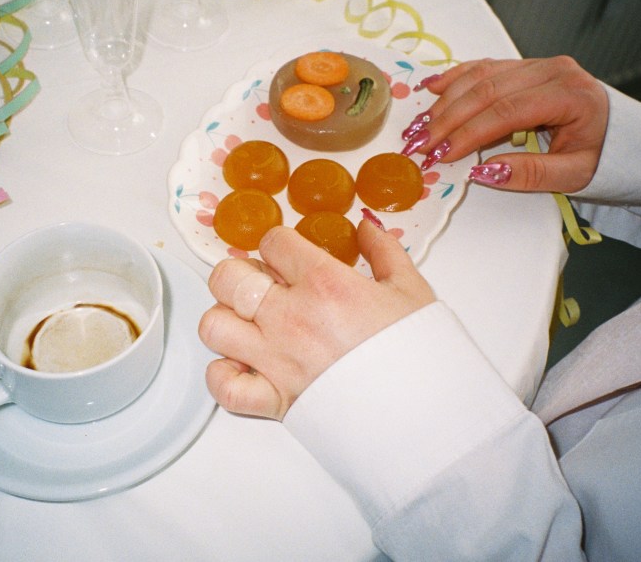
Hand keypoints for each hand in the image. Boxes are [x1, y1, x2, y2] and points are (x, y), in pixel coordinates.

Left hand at [199, 220, 434, 420]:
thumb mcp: (410, 289)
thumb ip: (383, 251)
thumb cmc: (418, 353)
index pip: (272, 242)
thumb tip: (366, 230)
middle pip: (227, 277)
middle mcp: (291, 318)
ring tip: (248, 322)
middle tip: (260, 284)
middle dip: (238, 274)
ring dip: (225, 319)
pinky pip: (223, 386)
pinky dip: (223, 376)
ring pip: (213, 326)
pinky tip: (242, 366)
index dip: (279, 244)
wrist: (426, 411)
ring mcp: (276, 360)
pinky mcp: (274, 400)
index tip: (289, 256)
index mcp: (324, 284)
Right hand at [412, 56, 608, 192]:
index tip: (440, 155)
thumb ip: (531, 175)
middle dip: (448, 119)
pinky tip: (432, 89)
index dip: (469, 133)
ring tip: (419, 126)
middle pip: (488, 91)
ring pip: (482, 76)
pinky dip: (457, 77)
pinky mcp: (527, 65)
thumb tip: (482, 172)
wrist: (625, 136)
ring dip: (446, 101)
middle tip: (419, 144)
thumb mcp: (575, 176)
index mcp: (569, 95)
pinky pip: (486, 67)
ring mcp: (539, 64)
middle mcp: (553, 70)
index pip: (507, 111)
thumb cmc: (603, 156)